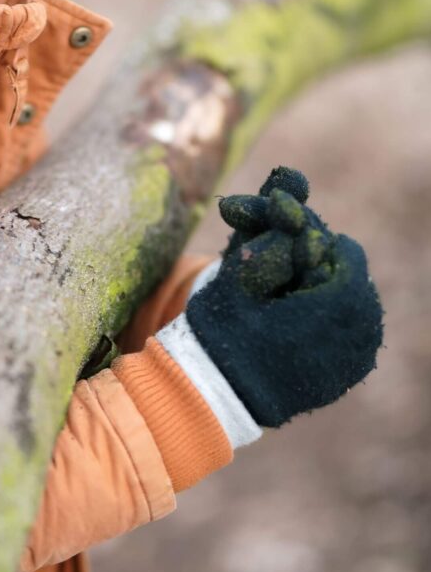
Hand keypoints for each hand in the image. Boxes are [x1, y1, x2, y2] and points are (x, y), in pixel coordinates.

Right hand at [185, 167, 383, 426]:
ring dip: (325, 293)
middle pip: (350, 279)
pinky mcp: (346, 377)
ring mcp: (356, 360)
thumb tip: (291, 176)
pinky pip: (350, 335)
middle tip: (285, 273)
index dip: (311, 245)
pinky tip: (296, 321)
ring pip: (354, 307)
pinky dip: (328, 322)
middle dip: (321, 270)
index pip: (342, 253)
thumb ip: (268, 218)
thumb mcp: (240, 264)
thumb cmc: (222, 327)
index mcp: (337, 304)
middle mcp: (358, 334)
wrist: (214, 395)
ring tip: (286, 297)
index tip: (283, 251)